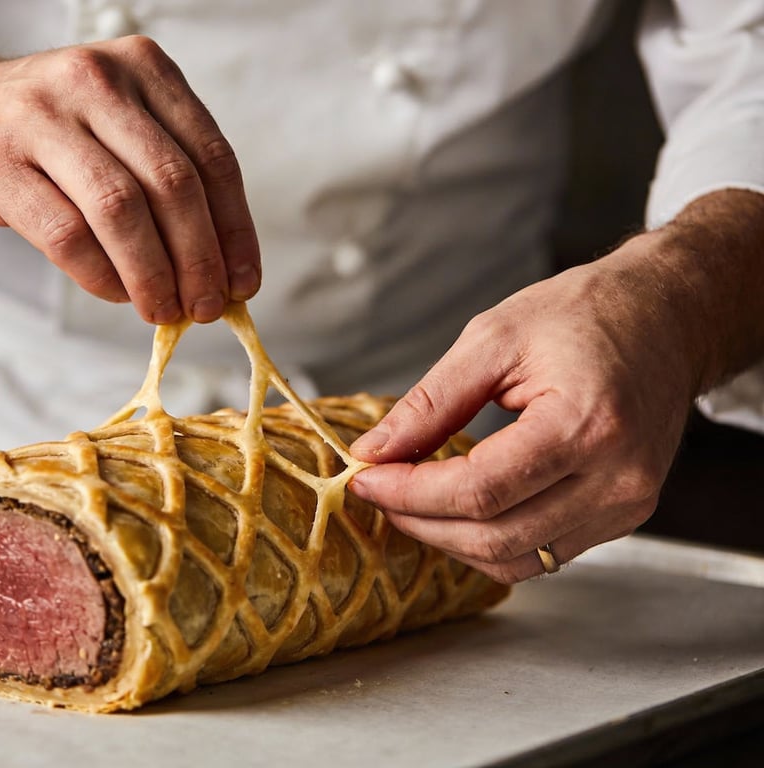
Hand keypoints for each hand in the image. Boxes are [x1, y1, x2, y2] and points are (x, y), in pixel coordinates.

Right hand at [0, 36, 260, 323]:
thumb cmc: (40, 134)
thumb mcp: (112, 125)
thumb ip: (163, 175)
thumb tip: (220, 268)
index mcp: (141, 67)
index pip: (211, 156)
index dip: (235, 228)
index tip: (244, 282)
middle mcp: (94, 81)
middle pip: (173, 185)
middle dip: (199, 259)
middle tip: (206, 308)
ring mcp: (39, 118)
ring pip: (121, 211)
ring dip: (153, 275)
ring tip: (163, 310)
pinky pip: (65, 234)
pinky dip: (100, 275)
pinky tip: (115, 294)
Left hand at [347, 231, 704, 582]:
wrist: (667, 316)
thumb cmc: (587, 313)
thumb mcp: (494, 339)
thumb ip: (431, 402)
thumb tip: (375, 450)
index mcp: (587, 425)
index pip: (479, 491)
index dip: (410, 493)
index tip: (366, 478)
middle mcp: (617, 478)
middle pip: (495, 537)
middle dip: (421, 521)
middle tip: (379, 490)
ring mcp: (626, 504)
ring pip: (517, 559)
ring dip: (450, 540)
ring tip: (412, 500)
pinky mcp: (624, 516)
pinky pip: (543, 553)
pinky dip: (490, 540)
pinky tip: (459, 507)